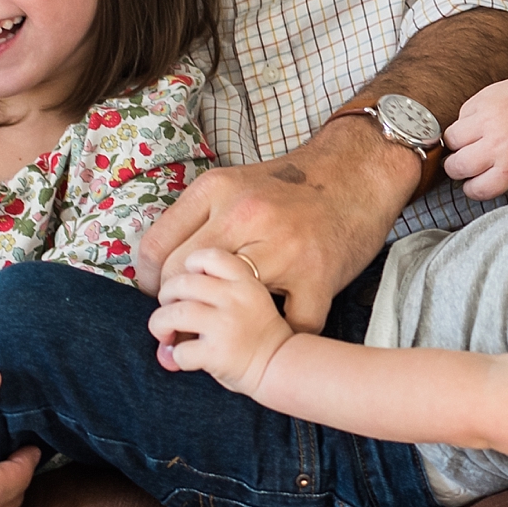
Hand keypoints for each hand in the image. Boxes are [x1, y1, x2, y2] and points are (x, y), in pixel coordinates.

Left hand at [133, 121, 413, 333]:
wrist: (358, 172)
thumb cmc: (293, 185)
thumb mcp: (235, 182)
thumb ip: (197, 215)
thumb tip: (157, 261)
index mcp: (218, 191)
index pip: (156, 249)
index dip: (149, 281)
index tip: (159, 293)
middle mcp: (246, 216)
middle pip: (180, 281)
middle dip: (176, 307)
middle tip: (187, 315)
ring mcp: (284, 249)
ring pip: (223, 306)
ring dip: (217, 326)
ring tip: (221, 326)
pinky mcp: (318, 275)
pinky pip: (290, 325)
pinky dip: (282, 334)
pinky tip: (276, 329)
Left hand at [149, 248, 295, 393]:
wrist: (283, 365)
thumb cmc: (260, 332)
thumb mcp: (248, 297)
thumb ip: (215, 289)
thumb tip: (171, 300)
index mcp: (245, 280)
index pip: (209, 256)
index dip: (189, 266)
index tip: (188, 282)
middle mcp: (237, 297)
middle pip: (183, 282)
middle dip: (167, 296)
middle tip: (170, 309)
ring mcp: (227, 324)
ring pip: (175, 313)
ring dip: (160, 324)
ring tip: (166, 333)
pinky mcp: (218, 352)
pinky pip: (181, 350)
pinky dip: (176, 357)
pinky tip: (188, 358)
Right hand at [443, 68, 507, 198]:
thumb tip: (480, 185)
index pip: (475, 189)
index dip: (472, 187)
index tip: (474, 181)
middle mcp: (496, 145)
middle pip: (455, 166)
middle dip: (458, 168)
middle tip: (468, 161)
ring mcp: (487, 120)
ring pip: (450, 139)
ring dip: (457, 143)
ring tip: (471, 140)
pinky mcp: (482, 99)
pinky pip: (460, 116)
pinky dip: (466, 121)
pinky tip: (482, 121)